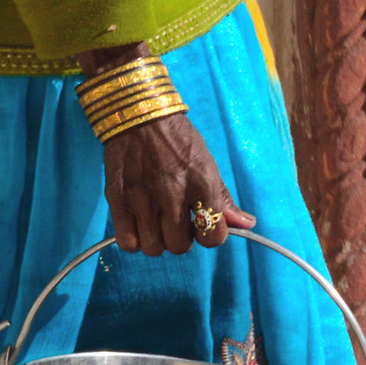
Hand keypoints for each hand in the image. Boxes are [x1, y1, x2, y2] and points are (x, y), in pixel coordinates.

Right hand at [102, 110, 254, 258]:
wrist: (140, 116)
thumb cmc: (178, 139)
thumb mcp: (207, 163)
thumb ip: (224, 199)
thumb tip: (247, 224)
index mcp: (201, 184)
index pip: (212, 237)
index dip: (209, 235)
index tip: (202, 225)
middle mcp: (173, 195)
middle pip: (180, 246)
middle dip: (181, 238)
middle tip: (176, 221)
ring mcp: (143, 199)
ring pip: (154, 248)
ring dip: (157, 240)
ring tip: (156, 222)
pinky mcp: (118, 200)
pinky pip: (128, 242)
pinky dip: (134, 240)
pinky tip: (139, 225)